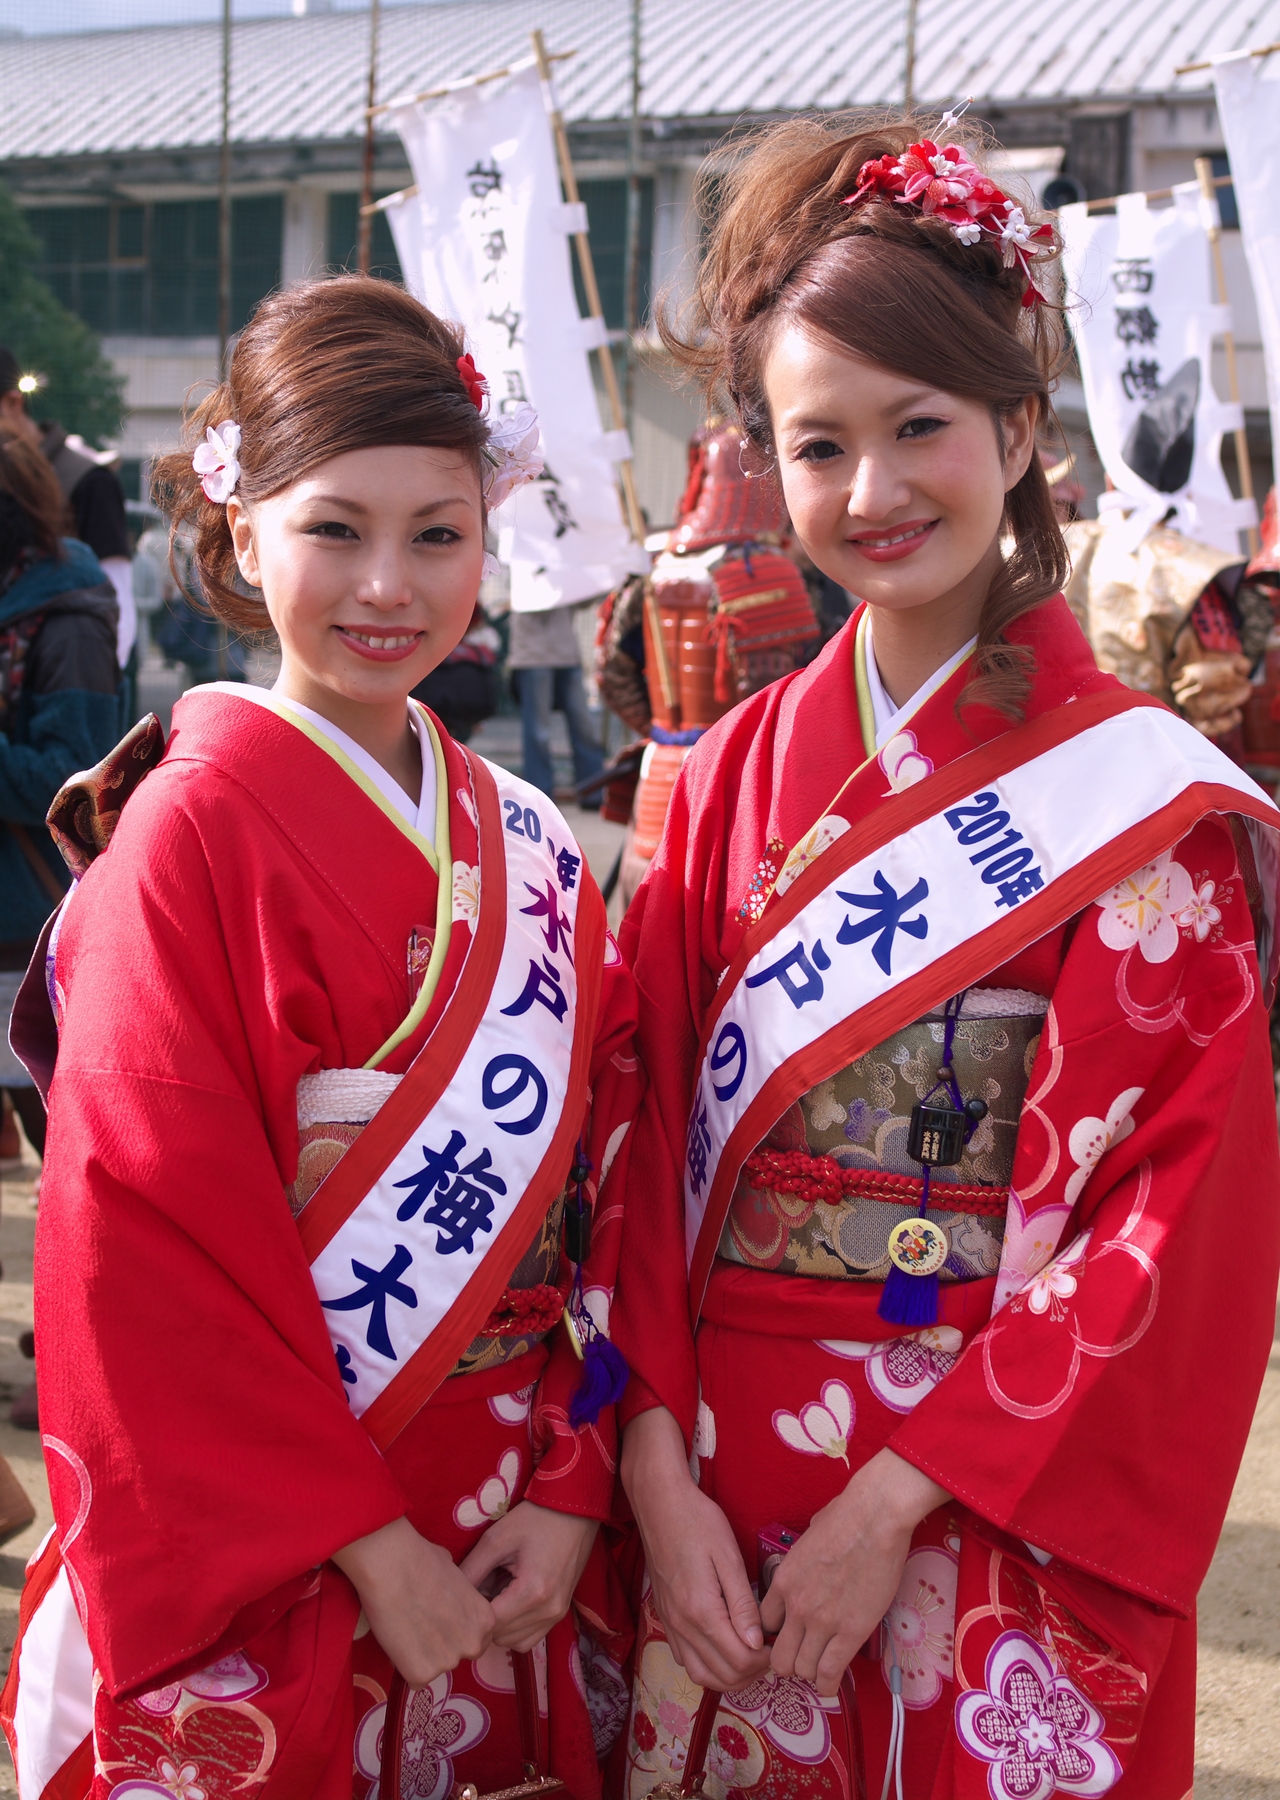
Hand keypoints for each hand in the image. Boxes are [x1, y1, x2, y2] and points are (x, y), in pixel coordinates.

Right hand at [334, 1516, 494, 1687]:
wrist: (392, 1565)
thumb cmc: (421, 1559)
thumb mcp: (456, 1574)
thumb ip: (460, 1598)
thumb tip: (451, 1598)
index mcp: (485, 1620)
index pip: (475, 1638)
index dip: (455, 1631)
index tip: (439, 1621)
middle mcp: (473, 1645)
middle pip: (458, 1656)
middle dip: (442, 1646)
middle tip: (421, 1626)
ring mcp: (448, 1662)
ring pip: (435, 1667)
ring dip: (423, 1655)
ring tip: (406, 1627)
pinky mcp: (422, 1674)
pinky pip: (415, 1678)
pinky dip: (405, 1665)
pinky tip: (398, 1640)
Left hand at [458, 1501, 598, 1651]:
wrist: (574, 1509)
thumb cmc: (535, 1519)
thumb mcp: (496, 1539)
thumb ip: (471, 1570)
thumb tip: (451, 1595)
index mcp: (532, 1592)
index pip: (489, 1624)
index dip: (471, 1612)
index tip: (463, 1595)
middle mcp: (548, 1610)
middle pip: (500, 1636)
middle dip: (484, 1618)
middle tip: (480, 1589)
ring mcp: (557, 1614)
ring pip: (514, 1642)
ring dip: (499, 1625)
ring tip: (496, 1593)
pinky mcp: (561, 1613)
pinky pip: (530, 1637)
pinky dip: (515, 1627)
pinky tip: (509, 1601)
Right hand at [621, 1406, 768, 1690]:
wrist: (659, 1504)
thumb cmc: (697, 1522)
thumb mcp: (728, 1557)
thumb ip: (742, 1604)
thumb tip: (757, 1643)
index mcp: (701, 1611)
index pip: (739, 1660)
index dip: (764, 1660)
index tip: (777, 1644)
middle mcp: (682, 1625)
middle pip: (721, 1676)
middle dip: (751, 1673)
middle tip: (769, 1652)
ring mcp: (670, 1624)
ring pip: (700, 1674)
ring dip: (728, 1676)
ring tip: (750, 1656)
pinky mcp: (664, 1618)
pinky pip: (685, 1659)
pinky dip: (707, 1666)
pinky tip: (723, 1648)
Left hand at [760, 1449, 948, 1694]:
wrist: (874, 1519)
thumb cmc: (845, 1518)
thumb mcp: (808, 1538)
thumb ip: (802, 1560)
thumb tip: (810, 1561)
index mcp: (784, 1581)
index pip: (764, 1624)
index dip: (775, 1636)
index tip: (788, 1638)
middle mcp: (796, 1607)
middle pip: (779, 1657)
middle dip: (788, 1664)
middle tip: (802, 1661)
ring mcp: (822, 1622)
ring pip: (802, 1670)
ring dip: (810, 1674)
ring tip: (820, 1670)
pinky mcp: (850, 1632)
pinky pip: (829, 1672)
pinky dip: (827, 1685)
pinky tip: (830, 1685)